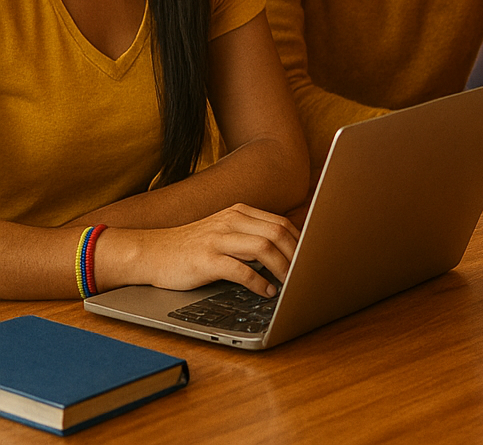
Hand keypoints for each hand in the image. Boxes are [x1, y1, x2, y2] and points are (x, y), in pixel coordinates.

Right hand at [95, 204, 299, 297]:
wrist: (149, 252)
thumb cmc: (190, 247)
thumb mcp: (223, 232)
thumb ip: (250, 235)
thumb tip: (286, 250)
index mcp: (239, 212)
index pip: (281, 223)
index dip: (300, 241)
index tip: (311, 257)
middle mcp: (231, 221)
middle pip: (278, 233)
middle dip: (297, 254)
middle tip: (306, 273)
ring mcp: (218, 238)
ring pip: (264, 248)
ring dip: (283, 268)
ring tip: (291, 283)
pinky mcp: (206, 259)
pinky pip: (241, 270)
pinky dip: (259, 282)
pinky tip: (266, 292)